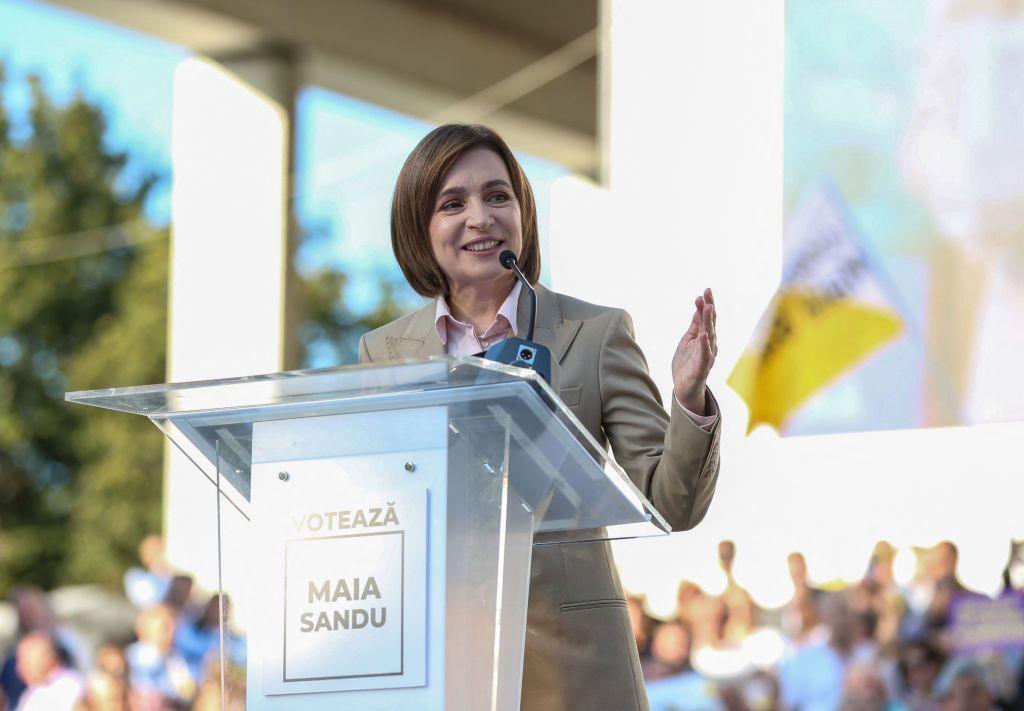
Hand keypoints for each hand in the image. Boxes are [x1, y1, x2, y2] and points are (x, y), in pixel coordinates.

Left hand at [672, 288, 716, 413]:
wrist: (684, 388)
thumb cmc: (687, 363)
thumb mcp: (688, 340)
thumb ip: (695, 325)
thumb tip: (699, 307)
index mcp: (705, 337)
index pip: (707, 318)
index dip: (706, 304)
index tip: (706, 290)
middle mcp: (709, 345)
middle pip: (710, 324)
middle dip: (708, 309)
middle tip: (707, 294)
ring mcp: (707, 356)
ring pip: (709, 336)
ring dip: (708, 322)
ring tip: (708, 308)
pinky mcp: (702, 368)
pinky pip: (705, 355)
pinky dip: (704, 345)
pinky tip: (703, 335)